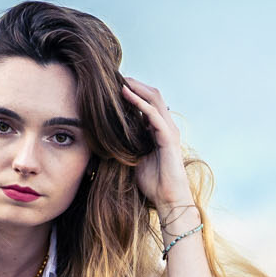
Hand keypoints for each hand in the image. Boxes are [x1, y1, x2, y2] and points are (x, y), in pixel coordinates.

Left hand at [120, 76, 193, 209]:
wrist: (168, 200)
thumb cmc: (153, 183)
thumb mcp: (133, 158)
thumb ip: (126, 144)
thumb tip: (106, 136)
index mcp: (158, 130)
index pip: (148, 102)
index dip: (133, 92)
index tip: (113, 86)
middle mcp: (166, 126)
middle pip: (153, 95)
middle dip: (135, 83)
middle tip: (115, 76)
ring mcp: (169, 130)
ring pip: (154, 99)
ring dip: (136, 87)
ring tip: (120, 79)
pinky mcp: (168, 138)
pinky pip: (153, 114)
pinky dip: (139, 102)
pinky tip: (126, 95)